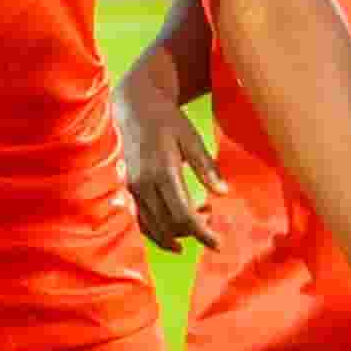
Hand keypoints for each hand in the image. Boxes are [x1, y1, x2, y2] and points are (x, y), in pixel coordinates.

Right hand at [113, 56, 218, 252]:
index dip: (202, 233)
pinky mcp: (127, 188)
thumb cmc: (168, 120)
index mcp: (163, 171)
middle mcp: (143, 184)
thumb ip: (206, 167)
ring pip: (152, 227)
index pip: (183, 214)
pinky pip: (140, 220)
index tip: (218, 244)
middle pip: (168, 225)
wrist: (135, 106)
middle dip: (192, 232)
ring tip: (195, 226)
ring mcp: (132, 188)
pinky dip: (156, 232)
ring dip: (175, 235)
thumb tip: (223, 193)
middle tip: (211, 219)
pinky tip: (171, 235)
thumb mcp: (192, 138)